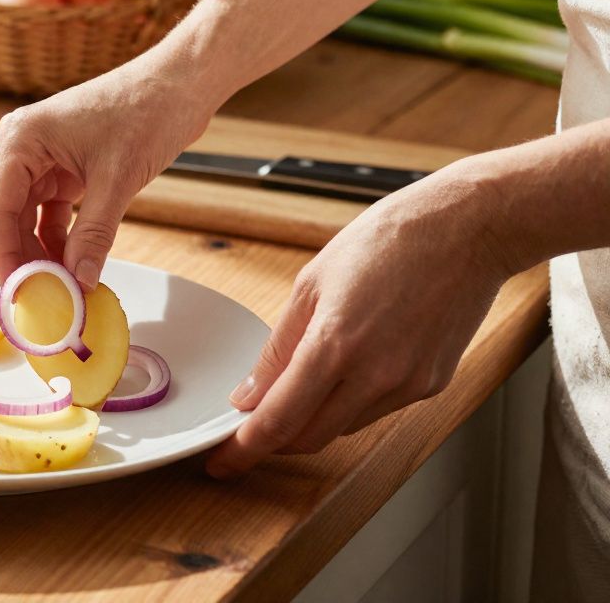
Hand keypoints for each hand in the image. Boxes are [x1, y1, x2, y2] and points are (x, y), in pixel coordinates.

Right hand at [0, 61, 214, 287]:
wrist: (180, 84)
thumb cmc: (148, 111)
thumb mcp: (119, 179)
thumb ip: (93, 234)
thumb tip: (78, 282)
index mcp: (21, 141)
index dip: (4, 256)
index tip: (22, 293)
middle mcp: (20, 148)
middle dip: (14, 257)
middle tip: (39, 295)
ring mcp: (38, 159)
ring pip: (18, 219)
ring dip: (34, 252)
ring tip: (60, 286)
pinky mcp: (59, 169)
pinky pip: (43, 214)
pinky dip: (53, 240)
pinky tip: (72, 265)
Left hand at [206, 169, 515, 477]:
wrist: (469, 230)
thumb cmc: (390, 241)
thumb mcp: (312, 283)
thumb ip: (279, 347)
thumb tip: (251, 393)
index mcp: (334, 345)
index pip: (278, 421)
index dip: (244, 449)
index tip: (222, 461)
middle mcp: (374, 375)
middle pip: (309, 437)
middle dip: (273, 440)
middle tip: (248, 429)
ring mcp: (407, 385)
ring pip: (342, 427)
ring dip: (312, 419)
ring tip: (298, 385)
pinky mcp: (431, 386)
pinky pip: (375, 411)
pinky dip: (349, 402)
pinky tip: (347, 369)